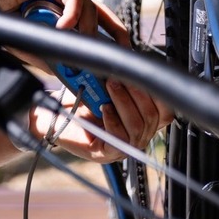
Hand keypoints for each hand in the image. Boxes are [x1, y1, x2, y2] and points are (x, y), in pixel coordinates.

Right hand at [0, 0, 130, 46]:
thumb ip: (49, 55)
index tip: (117, 57)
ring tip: (80, 46)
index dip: (108, 38)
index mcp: (63, 11)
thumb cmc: (3, 16)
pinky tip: (63, 27)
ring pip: (87, 6)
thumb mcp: (30, 44)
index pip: (94, 23)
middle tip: (123, 49)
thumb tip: (68, 73)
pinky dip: (71, 14)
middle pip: (100, 13)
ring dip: (86, 28)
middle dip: (114, 32)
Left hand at [30, 77, 174, 163]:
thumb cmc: (80, 100)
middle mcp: (137, 136)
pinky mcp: (106, 153)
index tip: (144, 73)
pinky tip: (104, 107)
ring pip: (137, 127)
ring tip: (110, 85)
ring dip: (124, 102)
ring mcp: (123, 147)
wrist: (52, 114)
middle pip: (153, 117)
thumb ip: (126, 81)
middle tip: (120, 75)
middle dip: (137, 92)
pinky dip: (113, 120)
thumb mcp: (108, 87)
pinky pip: (119, 139)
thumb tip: (136, 64)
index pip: (165, 111)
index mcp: (142, 121)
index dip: (159, 93)